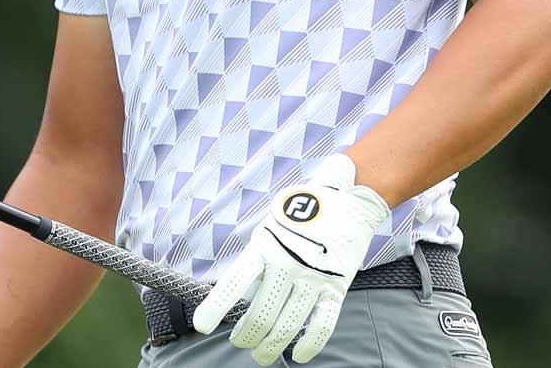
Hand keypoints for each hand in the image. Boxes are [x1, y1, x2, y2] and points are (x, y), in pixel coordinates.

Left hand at [192, 154, 389, 364]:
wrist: (348, 197)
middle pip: (261, 314)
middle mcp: (287, 263)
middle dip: (246, 335)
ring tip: (261, 355)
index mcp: (265, 245)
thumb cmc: (302, 210)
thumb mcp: (270, 224)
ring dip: (271, 346)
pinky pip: (322, 325)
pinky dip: (309, 345)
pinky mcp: (337, 287)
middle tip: (239, 342)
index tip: (202, 326)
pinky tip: (298, 356)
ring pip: (288, 326)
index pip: (235, 282)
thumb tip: (240, 290)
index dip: (216, 306)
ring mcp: (314, 277)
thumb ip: (258, 255)